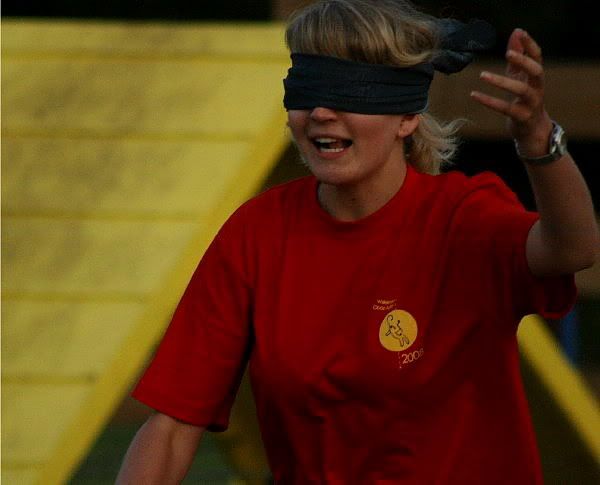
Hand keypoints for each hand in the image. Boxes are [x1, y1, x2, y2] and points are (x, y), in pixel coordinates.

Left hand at [470, 28, 552, 156]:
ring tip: (482, 75)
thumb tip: (516, 32)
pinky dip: (489, 101)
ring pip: (521, 90)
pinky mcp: (521, 117)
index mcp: (536, 77)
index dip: (530, 45)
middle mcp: (538, 88)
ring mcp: (531, 104)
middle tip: (508, 53)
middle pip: (536, 71)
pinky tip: (474, 94)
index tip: (520, 32)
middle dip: (523, 61)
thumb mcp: (521, 77)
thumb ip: (518, 57)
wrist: (532, 130)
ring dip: (502, 81)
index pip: (538, 57)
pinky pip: (505, 108)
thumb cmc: (524, 99)